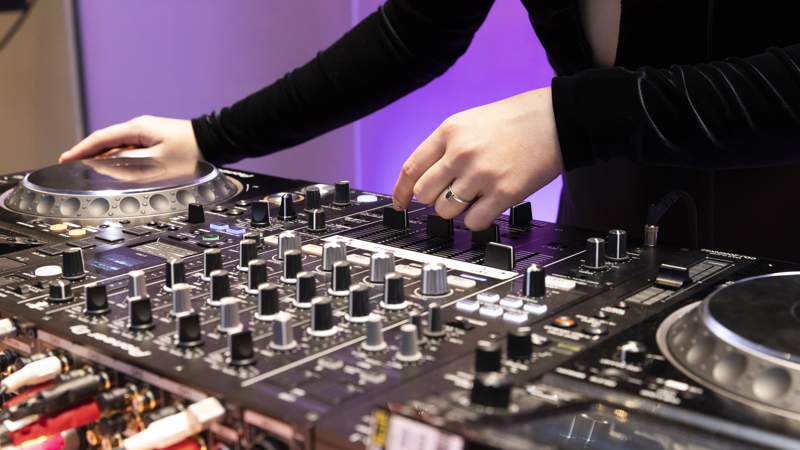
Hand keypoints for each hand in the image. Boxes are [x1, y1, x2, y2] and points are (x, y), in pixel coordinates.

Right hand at [59, 116, 202, 162]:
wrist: (214, 140)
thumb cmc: (190, 150)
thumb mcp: (157, 160)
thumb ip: (129, 163)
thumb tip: (106, 164)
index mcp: (137, 128)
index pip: (101, 139)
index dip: (81, 149)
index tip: (65, 158)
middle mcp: (139, 127)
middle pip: (107, 141)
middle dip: (88, 153)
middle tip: (71, 164)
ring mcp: (147, 133)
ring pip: (118, 146)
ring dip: (104, 156)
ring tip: (89, 168)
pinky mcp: (155, 139)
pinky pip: (130, 148)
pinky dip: (119, 157)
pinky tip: (115, 166)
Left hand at [392, 87, 562, 229]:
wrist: (556, 119)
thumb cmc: (517, 120)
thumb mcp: (470, 121)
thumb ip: (446, 146)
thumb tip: (427, 177)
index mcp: (449, 132)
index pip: (411, 168)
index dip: (401, 191)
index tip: (400, 203)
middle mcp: (461, 153)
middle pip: (424, 194)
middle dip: (432, 200)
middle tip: (447, 196)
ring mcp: (481, 174)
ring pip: (445, 211)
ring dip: (455, 210)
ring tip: (473, 197)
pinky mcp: (504, 193)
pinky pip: (473, 222)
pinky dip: (476, 220)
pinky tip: (487, 206)